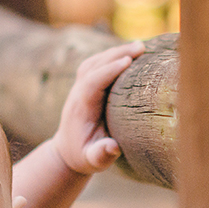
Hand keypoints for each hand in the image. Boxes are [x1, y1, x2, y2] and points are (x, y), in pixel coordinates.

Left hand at [51, 41, 145, 174]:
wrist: (67, 151)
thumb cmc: (84, 156)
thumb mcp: (92, 160)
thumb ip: (101, 155)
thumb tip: (113, 147)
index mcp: (81, 108)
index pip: (93, 83)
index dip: (109, 71)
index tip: (127, 61)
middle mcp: (78, 93)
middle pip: (94, 66)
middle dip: (116, 54)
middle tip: (141, 47)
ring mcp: (79, 87)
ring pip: (95, 61)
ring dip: (115, 52)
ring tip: (140, 46)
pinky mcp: (84, 85)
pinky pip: (97, 64)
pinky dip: (111, 56)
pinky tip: (129, 52)